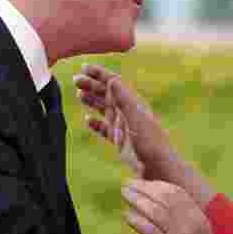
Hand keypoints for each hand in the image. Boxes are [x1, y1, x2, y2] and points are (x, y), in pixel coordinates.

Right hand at [75, 65, 217, 206]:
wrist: (157, 166)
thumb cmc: (149, 141)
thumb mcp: (135, 117)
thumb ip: (124, 98)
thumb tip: (112, 79)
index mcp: (132, 102)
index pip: (114, 83)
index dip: (100, 74)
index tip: (84, 67)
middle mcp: (127, 112)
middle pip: (107, 94)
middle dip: (92, 85)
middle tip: (75, 80)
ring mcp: (123, 126)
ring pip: (105, 108)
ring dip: (92, 100)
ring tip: (79, 94)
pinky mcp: (120, 140)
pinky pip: (105, 128)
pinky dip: (96, 123)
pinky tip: (88, 120)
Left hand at [121, 179, 213, 233]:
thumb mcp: (195, 231)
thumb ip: (180, 215)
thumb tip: (152, 194)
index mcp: (198, 216)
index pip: (176, 193)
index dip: (155, 185)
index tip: (141, 182)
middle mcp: (191, 224)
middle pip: (164, 199)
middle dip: (143, 188)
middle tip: (127, 184)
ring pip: (156, 211)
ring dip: (137, 200)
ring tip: (124, 194)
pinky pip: (150, 231)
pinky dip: (137, 220)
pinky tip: (126, 215)